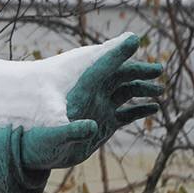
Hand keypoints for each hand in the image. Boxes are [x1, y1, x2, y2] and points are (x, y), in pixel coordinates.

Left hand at [22, 34, 162, 169]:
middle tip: (159, 69)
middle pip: (118, 76)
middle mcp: (90, 97)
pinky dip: (139, 110)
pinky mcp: (102, 124)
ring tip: (160, 90)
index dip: (117, 51)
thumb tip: (91, 127)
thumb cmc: (38, 141)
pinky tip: (153, 108)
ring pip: (124, 92)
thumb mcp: (53, 137)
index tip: (134, 39)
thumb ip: (70, 132)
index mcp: (79, 92)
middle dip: (138, 71)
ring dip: (141, 89)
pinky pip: (124, 113)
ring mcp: (97, 109)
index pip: (101, 66)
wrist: (33, 154)